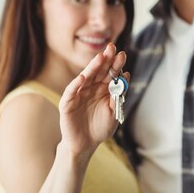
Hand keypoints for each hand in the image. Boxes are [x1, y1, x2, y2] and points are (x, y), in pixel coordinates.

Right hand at [57, 43, 128, 157]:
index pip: (110, 74)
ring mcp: (79, 94)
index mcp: (103, 89)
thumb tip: (125, 76)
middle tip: (112, 47)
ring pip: (86, 77)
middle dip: (106, 59)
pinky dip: (76, 84)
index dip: (116, 64)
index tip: (122, 54)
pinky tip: (83, 77)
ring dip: (93, 67)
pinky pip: (71, 91)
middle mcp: (91, 88)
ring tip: (100, 57)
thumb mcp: (113, 113)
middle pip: (99, 71)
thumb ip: (118, 96)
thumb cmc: (100, 128)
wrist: (85, 145)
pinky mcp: (68, 102)